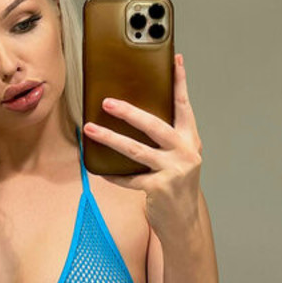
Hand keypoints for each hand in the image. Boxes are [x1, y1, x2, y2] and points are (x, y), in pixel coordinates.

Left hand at [84, 53, 202, 239]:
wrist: (183, 222)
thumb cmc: (177, 184)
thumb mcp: (179, 157)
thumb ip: (167, 138)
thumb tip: (135, 114)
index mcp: (191, 140)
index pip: (184, 106)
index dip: (180, 83)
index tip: (174, 60)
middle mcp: (186, 153)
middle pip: (154, 125)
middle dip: (129, 112)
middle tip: (107, 101)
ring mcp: (173, 171)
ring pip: (136, 150)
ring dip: (110, 138)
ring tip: (90, 128)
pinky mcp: (159, 189)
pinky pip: (129, 177)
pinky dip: (112, 173)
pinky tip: (98, 168)